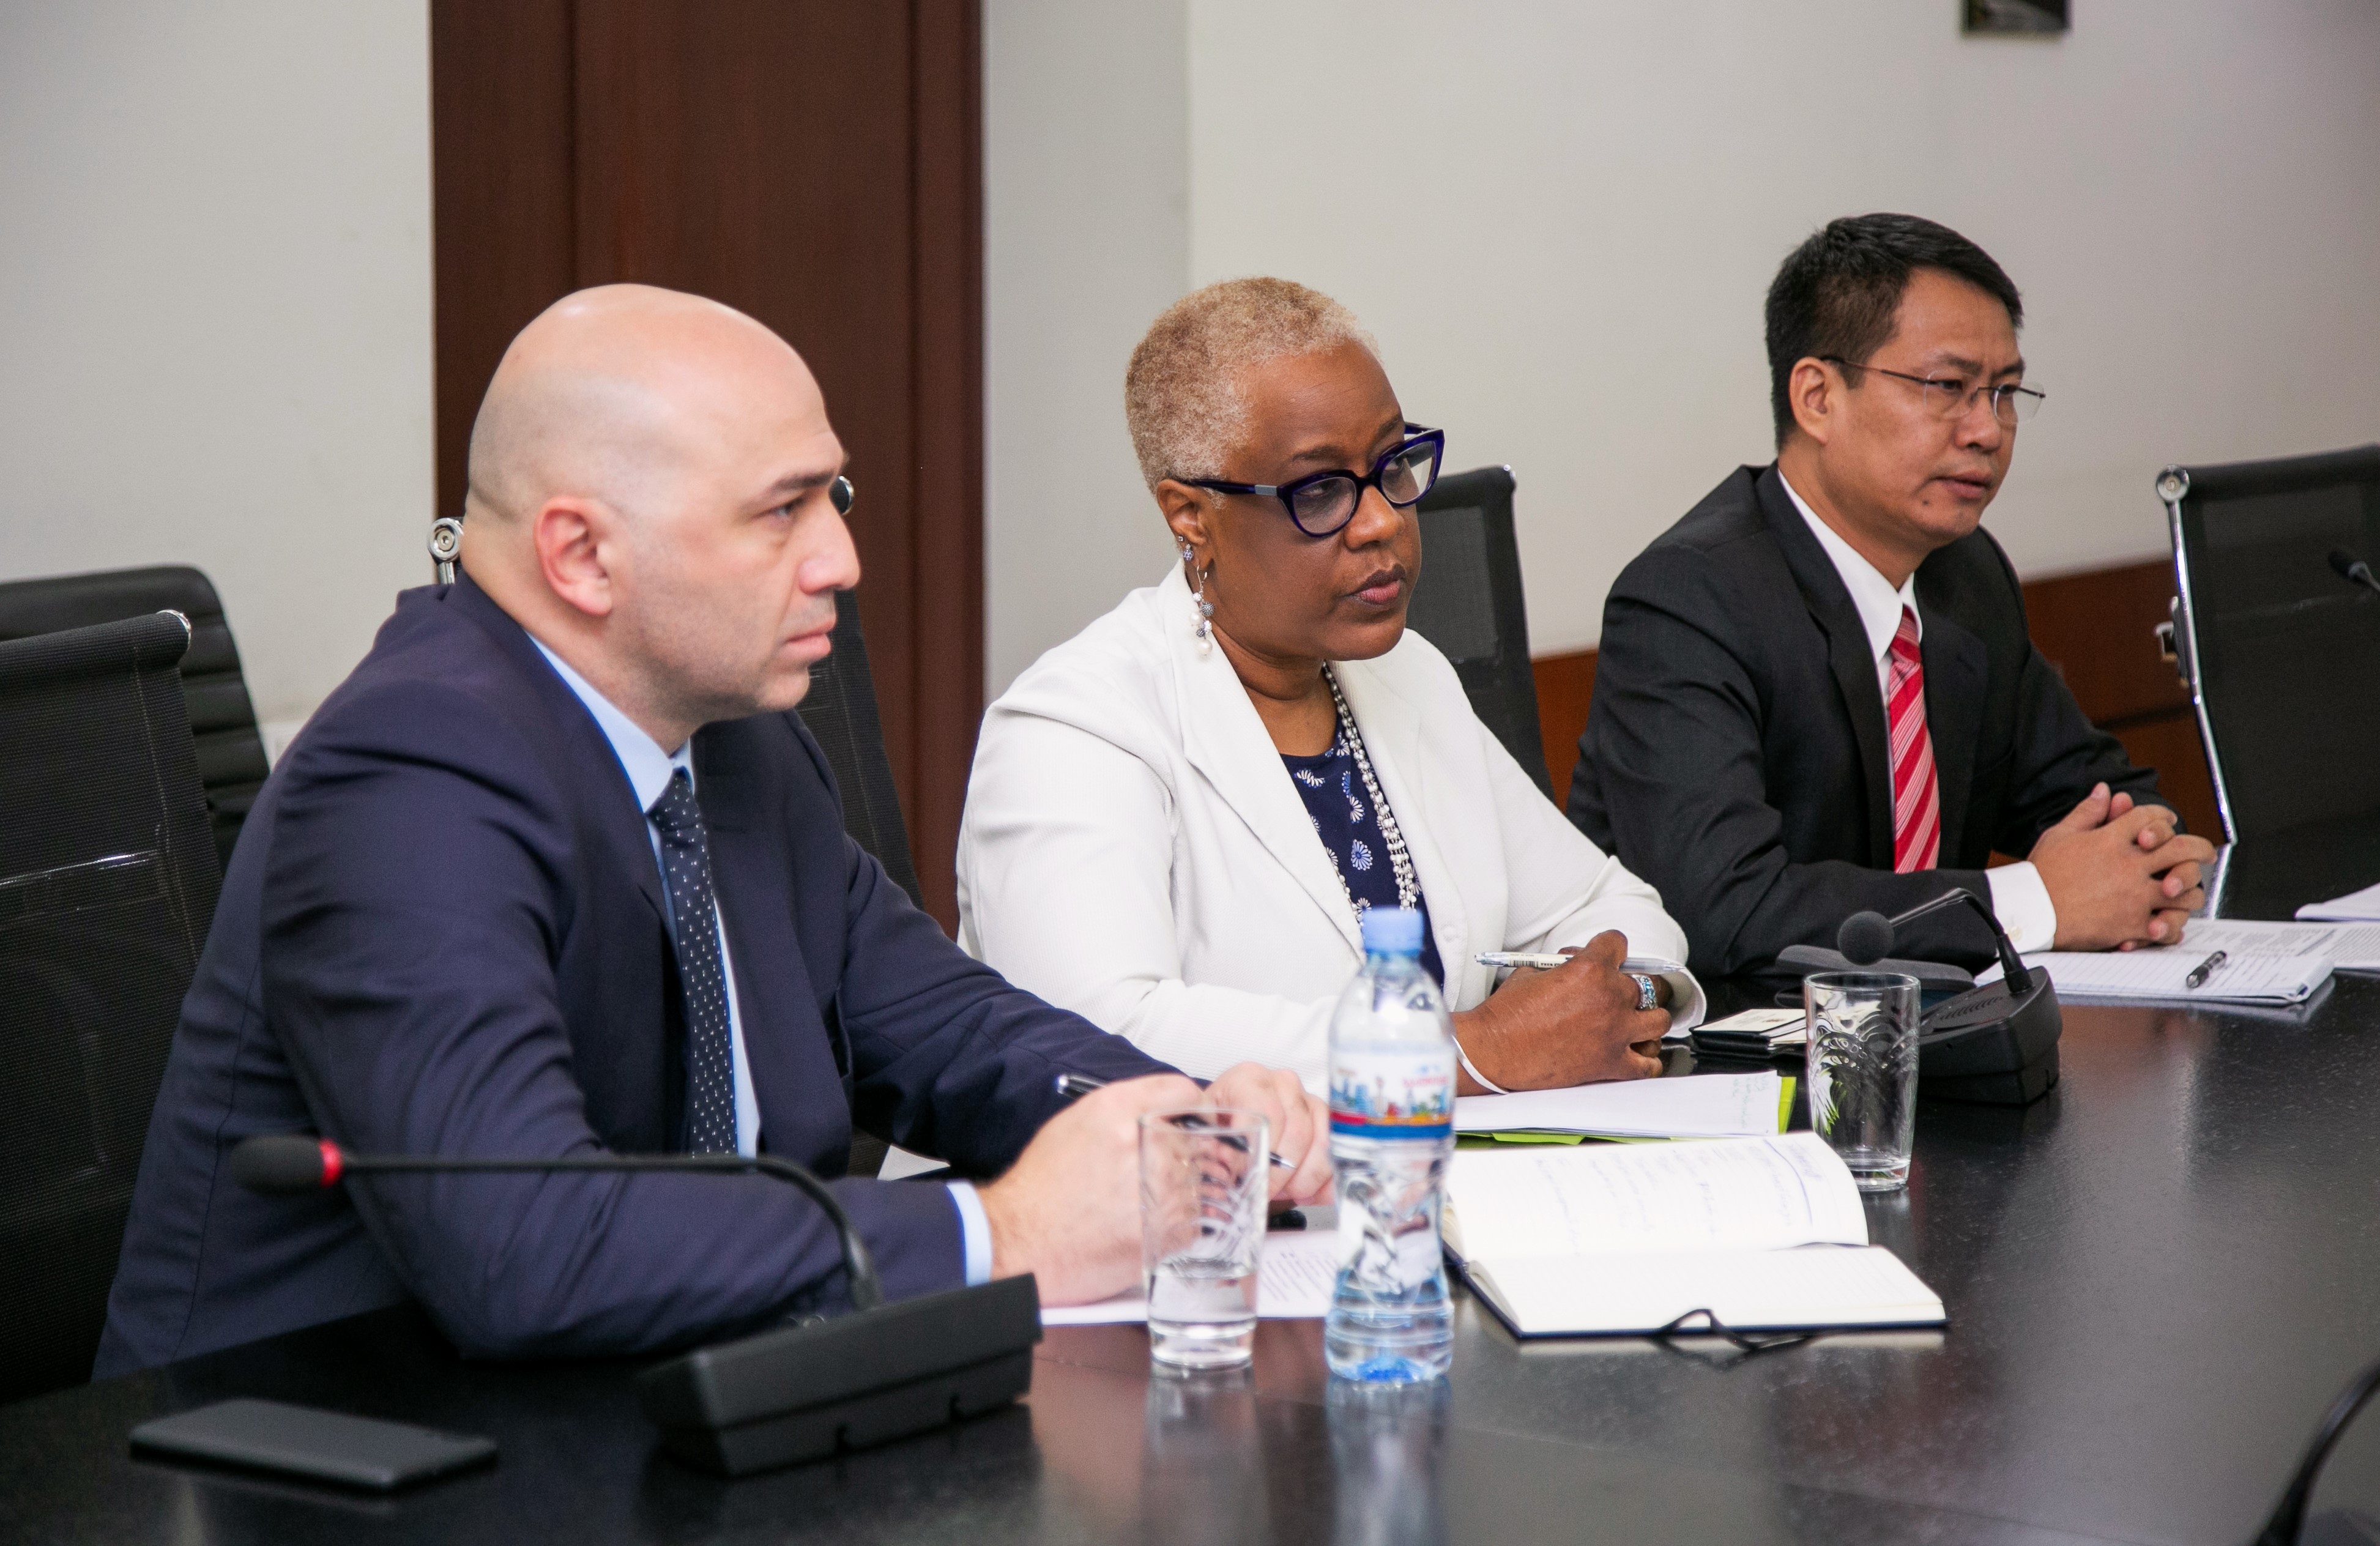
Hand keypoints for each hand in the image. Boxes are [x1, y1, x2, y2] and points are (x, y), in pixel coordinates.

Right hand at [976, 1072, 1199, 1304]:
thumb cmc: (1042, 1184)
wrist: (1021, 1239)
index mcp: (1120, 1109)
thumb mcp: (1076, 1123)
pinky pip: (1194, 1220)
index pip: (1183, 1092)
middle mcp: (1145, 1143)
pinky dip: (1177, 1223)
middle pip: (1196, 1138)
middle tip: (1160, 1170)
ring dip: (1181, 1190)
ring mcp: (1160, 1189)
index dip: (1190, 1108)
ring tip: (1144, 1201)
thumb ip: (1126, 1108)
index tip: (1190, 1121)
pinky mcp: (1166, 1231)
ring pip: (1199, 1181)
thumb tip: (1166, 1110)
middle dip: (1184, 1152)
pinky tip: (1145, 1224)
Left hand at [1203, 1061, 1333, 1207]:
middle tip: (1266, 1193)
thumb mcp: (1201, 1131)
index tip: (1248, 1179)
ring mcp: (1309, 1101)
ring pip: (1322, 1144)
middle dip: (1282, 1173)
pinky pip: (1337, 1155)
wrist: (1232, 1130)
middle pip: (1298, 1131)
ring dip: (1304, 1179)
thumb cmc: (1217, 1130)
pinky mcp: (1327, 1122)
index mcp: (1248, 1079)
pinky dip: (1325, 1182)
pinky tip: (1308, 1195)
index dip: (1261, 1152)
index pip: (1266, 1112)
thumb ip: (1204, 1138)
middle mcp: (1283, 1084)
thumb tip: (1226, 1159)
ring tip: (1284, 1193)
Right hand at [1449, 930, 1665, 1092]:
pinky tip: (1636, 1052)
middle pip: (1644, 983)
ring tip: (1635, 1021)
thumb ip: (1563, 966)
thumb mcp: (1532, 972)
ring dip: (1648, 1018)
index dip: (1610, 947)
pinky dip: (1646, 1058)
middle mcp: (1610, 998)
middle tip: (1613, 993)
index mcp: (1590, 969)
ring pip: (1658, 1020)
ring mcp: (1615, 1033)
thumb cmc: (1506, 1014)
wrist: (1494, 1052)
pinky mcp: (1612, 1064)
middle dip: (1628, 985)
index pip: (1618, 943)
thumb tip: (1574, 964)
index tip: (1607, 954)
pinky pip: (1649, 1063)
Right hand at [2030, 784, 2214, 950]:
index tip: (2169, 822)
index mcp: (2112, 840)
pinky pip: (2167, 927)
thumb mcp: (2060, 834)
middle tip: (2205, 853)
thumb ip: (2088, 812)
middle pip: (2181, 850)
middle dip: (2199, 849)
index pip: (2151, 818)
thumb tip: (2104, 791)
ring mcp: (2134, 896)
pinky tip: (2168, 924)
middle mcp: (2129, 865)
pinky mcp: (2132, 925)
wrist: (2031, 911)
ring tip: (2186, 893)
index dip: (2164, 817)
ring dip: (2189, 891)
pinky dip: (2172, 927)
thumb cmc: (2042, 874)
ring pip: (2183, 891)